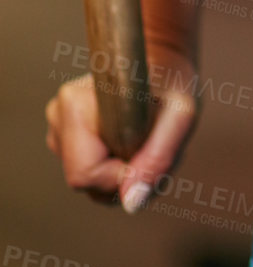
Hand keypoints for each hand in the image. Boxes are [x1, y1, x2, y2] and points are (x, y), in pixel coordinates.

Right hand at [45, 46, 199, 213]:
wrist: (163, 63)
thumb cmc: (172, 81)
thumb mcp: (181, 115)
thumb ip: (158, 158)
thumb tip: (130, 203)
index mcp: (74, 104)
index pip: (85, 175)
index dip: (122, 174)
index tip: (148, 148)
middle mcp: (58, 116)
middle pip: (87, 183)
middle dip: (127, 176)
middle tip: (156, 144)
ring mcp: (58, 128)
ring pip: (91, 183)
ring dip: (126, 172)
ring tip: (148, 139)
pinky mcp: (66, 139)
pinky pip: (92, 175)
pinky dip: (118, 169)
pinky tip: (135, 142)